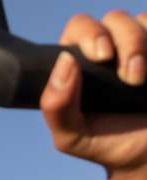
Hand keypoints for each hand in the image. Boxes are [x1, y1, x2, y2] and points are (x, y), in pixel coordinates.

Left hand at [41, 11, 146, 179]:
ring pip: (142, 19)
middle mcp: (113, 50)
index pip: (79, 28)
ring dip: (141, 44)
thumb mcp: (72, 136)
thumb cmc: (106, 145)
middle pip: (114, 18)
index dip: (88, 34)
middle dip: (123, 39)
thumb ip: (57, 107)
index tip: (100, 56)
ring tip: (140, 80)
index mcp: (82, 65)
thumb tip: (64, 62)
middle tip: (128, 75)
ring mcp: (143, 48)